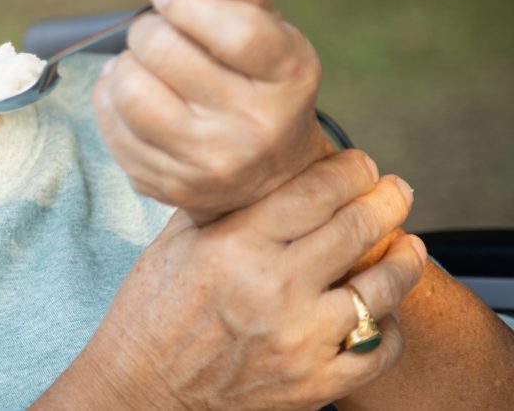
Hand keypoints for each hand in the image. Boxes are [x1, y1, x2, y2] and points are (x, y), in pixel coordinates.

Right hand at [36, 151, 426, 410]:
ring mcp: (299, 340)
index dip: (353, 169)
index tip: (361, 164)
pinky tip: (384, 309)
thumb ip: (224, 204)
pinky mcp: (313, 384)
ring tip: (410, 245)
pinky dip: (392, 326)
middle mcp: (273, 288)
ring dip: (406, 258)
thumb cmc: (151, 311)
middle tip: (396, 190)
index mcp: (235, 244)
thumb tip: (265, 167)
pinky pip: (379, 349)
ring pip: (383, 288)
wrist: (143, 388)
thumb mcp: (175, 241)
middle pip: (359, 228)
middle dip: (388, 199)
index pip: (318, 190)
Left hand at [93, 0, 329, 223]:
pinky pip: (111, 124)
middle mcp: (256, 127)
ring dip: (124, 64)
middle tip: (157, 31)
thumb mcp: (265, 33)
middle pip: (166, 52)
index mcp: (289, 76)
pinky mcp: (169, 186)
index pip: (235, 30)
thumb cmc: (256, 85)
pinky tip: (133, 95)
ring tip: (143, 64)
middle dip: (150, 28)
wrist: (265, 180)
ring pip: (130, 90)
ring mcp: (210, 163)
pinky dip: (110, 97)